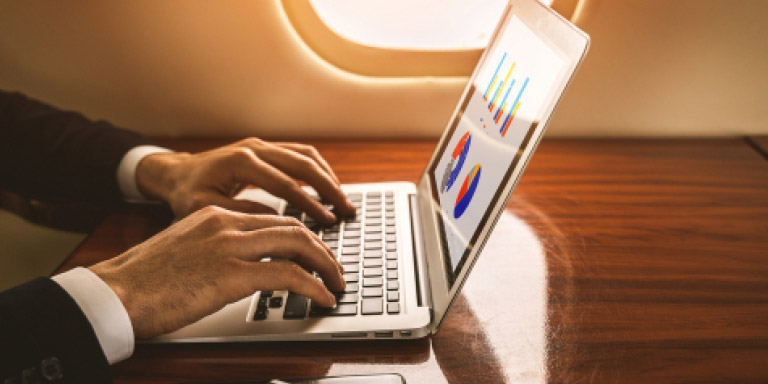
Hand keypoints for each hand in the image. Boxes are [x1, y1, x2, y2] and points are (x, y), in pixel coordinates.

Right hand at [88, 206, 344, 338]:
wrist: (114, 293)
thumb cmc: (144, 280)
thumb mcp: (185, 252)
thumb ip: (216, 250)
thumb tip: (243, 268)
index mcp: (216, 216)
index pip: (274, 219)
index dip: (302, 236)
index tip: (315, 253)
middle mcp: (227, 224)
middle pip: (293, 227)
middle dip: (322, 248)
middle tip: (336, 269)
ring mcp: (230, 246)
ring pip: (298, 244)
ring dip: (325, 265)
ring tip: (337, 283)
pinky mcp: (231, 274)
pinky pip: (289, 275)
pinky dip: (313, 286)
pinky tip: (322, 298)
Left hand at [134, 138, 355, 222]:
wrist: (175, 173)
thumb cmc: (186, 194)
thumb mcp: (204, 209)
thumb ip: (241, 213)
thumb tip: (275, 220)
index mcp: (241, 162)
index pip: (285, 184)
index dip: (309, 204)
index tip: (328, 221)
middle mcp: (254, 147)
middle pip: (303, 164)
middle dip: (329, 188)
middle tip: (347, 211)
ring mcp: (261, 144)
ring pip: (306, 155)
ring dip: (328, 177)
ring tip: (343, 201)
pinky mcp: (264, 147)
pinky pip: (299, 154)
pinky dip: (318, 169)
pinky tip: (328, 187)